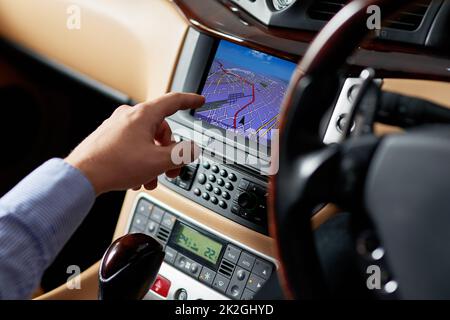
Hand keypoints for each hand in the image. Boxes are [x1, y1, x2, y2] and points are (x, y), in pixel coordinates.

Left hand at [65, 92, 204, 194]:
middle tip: (171, 169)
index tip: (199, 101)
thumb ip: (181, 154)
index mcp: (144, 115)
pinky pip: (133, 146)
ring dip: (154, 160)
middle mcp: (129, 117)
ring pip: (147, 140)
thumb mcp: (158, 161)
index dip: (190, 101)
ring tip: (151, 179)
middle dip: (169, 151)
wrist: (83, 175)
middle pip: (161, 129)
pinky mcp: (109, 138)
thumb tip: (191, 149)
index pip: (173, 101)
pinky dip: (140, 161)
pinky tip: (137, 178)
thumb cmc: (115, 165)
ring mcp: (117, 127)